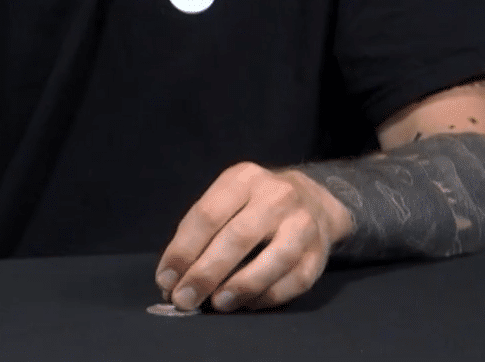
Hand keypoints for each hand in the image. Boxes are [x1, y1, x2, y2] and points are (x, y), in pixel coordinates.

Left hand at [153, 163, 350, 312]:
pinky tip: (245, 304)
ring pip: (274, 260)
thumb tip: (172, 278)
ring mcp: (303, 224)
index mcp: (243, 179)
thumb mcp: (226, 200)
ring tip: (217, 304)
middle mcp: (276, 197)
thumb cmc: (252, 206)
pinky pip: (294, 280)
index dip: (183, 251)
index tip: (165, 279)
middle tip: (184, 299)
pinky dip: (267, 296)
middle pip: (238, 238)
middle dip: (206, 273)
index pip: (207, 215)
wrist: (313, 200)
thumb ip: (200, 233)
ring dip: (241, 286)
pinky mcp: (319, 253)